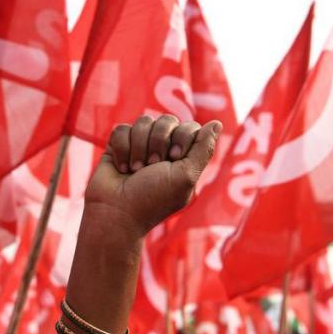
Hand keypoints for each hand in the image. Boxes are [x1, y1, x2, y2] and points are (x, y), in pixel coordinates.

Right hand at [85, 114, 222, 236]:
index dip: (182, 137)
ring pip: (143, 122)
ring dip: (139, 148)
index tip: (174, 158)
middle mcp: (163, 149)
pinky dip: (122, 149)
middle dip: (158, 143)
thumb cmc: (153, 199)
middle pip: (167, 121)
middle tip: (153, 166)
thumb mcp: (186, 176)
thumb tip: (216, 123)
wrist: (116, 212)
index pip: (190, 127)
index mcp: (183, 158)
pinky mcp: (119, 145)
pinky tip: (122, 168)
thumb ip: (203, 149)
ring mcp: (140, 146)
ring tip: (135, 171)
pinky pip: (122, 129)